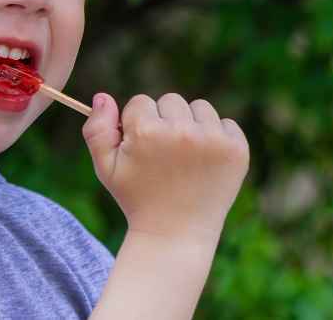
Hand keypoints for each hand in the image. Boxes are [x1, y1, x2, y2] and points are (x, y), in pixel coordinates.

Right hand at [82, 93, 248, 245]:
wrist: (175, 235)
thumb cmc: (137, 198)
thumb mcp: (105, 167)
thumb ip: (96, 129)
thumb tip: (102, 96)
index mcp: (147, 131)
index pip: (140, 102)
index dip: (137, 125)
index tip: (142, 150)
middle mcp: (181, 131)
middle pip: (170, 101)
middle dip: (164, 121)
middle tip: (164, 155)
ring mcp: (213, 140)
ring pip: (199, 107)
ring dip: (191, 124)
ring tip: (184, 157)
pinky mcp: (236, 150)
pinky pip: (226, 123)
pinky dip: (217, 137)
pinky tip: (206, 161)